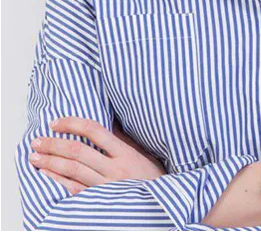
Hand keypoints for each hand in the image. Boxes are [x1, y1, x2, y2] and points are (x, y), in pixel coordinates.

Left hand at [29, 116, 167, 194]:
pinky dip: (57, 181)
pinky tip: (45, 175)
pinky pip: (74, 190)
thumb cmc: (150, 177)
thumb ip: (121, 139)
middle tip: (37, 140)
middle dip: (54, 144)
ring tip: (34, 156)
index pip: (95, 131)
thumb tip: (101, 123)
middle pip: (79, 151)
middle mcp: (115, 168)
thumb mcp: (140, 153)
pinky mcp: (100, 202)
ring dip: (50, 162)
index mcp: (125, 151)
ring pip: (74, 170)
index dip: (73, 123)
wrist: (160, 204)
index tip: (55, 122)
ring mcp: (107, 186)